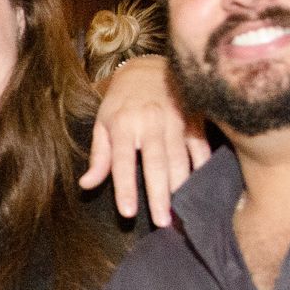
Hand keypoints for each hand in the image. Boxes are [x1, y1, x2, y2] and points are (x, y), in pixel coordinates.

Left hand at [79, 56, 211, 225]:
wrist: (148, 67)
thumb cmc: (121, 102)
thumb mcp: (102, 124)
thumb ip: (99, 157)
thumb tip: (87, 185)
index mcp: (122, 125)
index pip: (122, 162)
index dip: (125, 188)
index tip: (128, 213)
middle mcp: (149, 123)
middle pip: (156, 164)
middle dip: (160, 194)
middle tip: (163, 222)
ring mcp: (175, 120)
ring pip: (180, 158)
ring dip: (182, 185)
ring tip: (184, 211)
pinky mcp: (194, 119)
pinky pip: (200, 146)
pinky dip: (203, 166)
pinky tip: (203, 186)